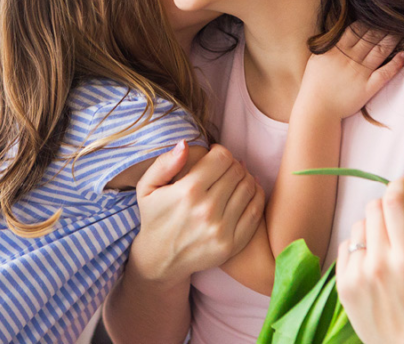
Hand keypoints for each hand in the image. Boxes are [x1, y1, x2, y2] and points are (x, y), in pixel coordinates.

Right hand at [131, 142, 265, 284]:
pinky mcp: (232, 244)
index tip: (215, 156)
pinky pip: (255, 212)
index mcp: (188, 191)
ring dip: (245, 178)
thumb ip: (164, 163)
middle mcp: (206, 209)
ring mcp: (221, 229)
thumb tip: (184, 144)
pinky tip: (248, 192)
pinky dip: (256, 197)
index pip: (222, 158)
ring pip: (249, 188)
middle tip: (225, 168)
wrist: (160, 260)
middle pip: (237, 171)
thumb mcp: (147, 187)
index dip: (221, 152)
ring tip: (235, 179)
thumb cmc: (154, 218)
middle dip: (233, 164)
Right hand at [298, 22, 403, 119]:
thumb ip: (329, 45)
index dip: (369, 22)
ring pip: (380, 51)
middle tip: (394, 19)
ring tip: (401, 31)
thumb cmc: (314, 85)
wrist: (317, 109)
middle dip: (384, 27)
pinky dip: (396, 64)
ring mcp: (360, 73)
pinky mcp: (368, 87)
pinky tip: (403, 55)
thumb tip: (340, 32)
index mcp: (336, 50)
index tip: (377, 16)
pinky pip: (385, 73)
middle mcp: (350, 58)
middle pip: (371, 37)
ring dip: (392, 40)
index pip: (356, 29)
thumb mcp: (316, 59)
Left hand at [336, 177, 403, 343]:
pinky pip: (345, 247)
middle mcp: (378, 263)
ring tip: (387, 235)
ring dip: (372, 224)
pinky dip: (358, 244)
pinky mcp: (343, 285)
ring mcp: (356, 274)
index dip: (399, 185)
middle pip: (373, 208)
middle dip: (388, 203)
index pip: (394, 203)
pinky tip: (373, 254)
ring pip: (358, 226)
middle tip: (400, 209)